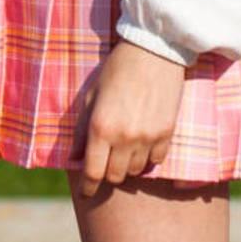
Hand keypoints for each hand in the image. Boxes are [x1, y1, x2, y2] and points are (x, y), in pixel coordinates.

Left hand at [74, 37, 186, 195]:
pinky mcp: (167, 133)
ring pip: (136, 171)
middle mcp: (124, 138)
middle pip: (115, 176)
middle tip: (106, 160)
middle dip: (107, 173)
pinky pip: (156, 161)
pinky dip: (148, 157)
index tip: (87, 191)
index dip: (88, 187)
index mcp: (101, 127)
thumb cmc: (117, 69)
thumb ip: (81, 129)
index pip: (93, 172)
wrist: (154, 49)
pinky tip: (143, 143)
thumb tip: (73, 157)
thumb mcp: (91, 95)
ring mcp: (148, 137)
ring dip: (128, 164)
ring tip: (125, 149)